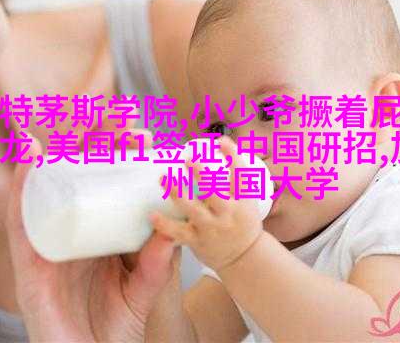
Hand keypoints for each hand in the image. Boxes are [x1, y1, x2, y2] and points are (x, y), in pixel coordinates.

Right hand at [5, 126, 178, 342]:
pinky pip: (22, 218)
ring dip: (67, 151)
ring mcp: (51, 244)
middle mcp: (75, 233)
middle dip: (100, 145)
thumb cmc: (115, 326)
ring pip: (53, 188)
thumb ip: (157, 260)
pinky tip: (33, 155)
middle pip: (83, 179)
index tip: (143, 135)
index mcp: (101, 237)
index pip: (110, 188)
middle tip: (123, 118)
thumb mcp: (143, 286)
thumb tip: (172, 223)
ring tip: (88, 122)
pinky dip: (24, 184)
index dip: (123, 159)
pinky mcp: (29, 261)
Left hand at [151, 135, 263, 270]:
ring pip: (194, 209)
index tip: (221, 140)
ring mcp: (213, 228)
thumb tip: (220, 145)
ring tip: (164, 178)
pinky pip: (178, 232)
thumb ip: (233, 177)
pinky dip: (164, 224)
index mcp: (244, 200)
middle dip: (200, 174)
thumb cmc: (242, 221)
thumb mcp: (247, 199)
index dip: (233, 156)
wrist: (244, 257)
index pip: (241, 175)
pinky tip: (152, 215)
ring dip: (177, 193)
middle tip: (187, 158)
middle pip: (215, 191)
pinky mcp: (198, 241)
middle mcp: (229, 213)